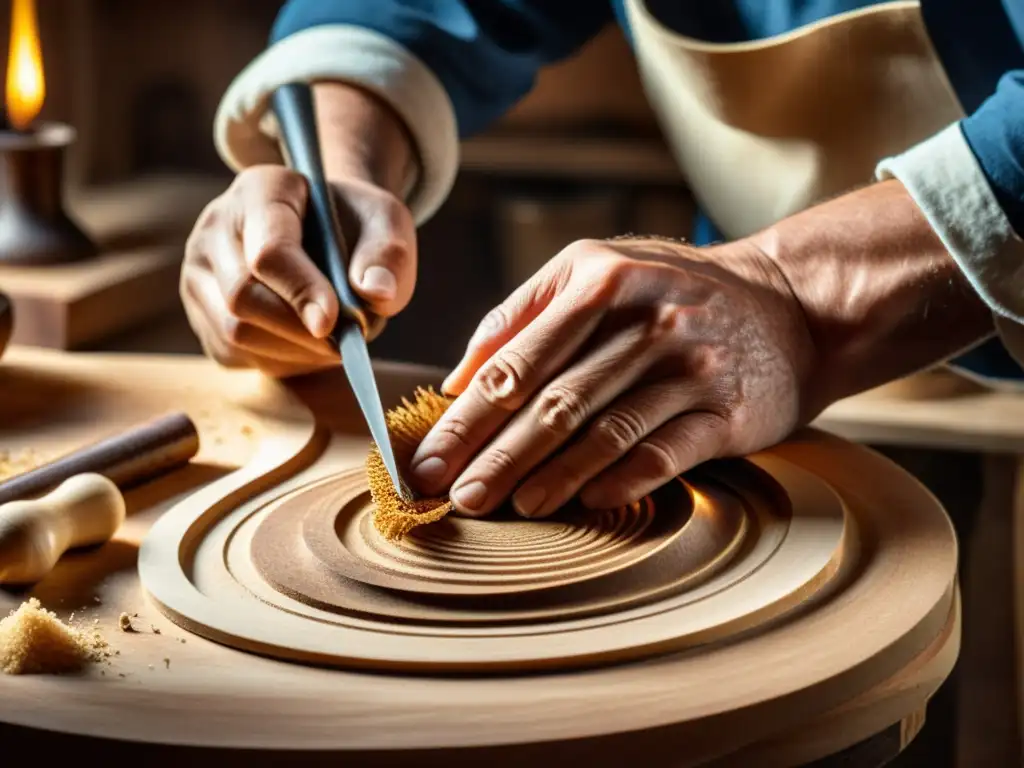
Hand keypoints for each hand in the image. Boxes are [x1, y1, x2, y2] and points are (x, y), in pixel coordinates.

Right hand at [181, 165, 415, 376]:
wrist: (328, 234)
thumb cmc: (356, 226)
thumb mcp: (387, 223)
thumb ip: (389, 254)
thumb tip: (377, 293)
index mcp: (262, 190)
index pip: (270, 249)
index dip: (301, 290)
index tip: (333, 321)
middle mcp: (216, 227)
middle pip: (243, 296)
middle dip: (298, 330)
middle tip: (345, 343)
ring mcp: (200, 270)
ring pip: (233, 331)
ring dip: (293, 351)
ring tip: (334, 343)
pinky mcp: (201, 311)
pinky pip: (233, 353)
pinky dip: (279, 361)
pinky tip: (308, 346)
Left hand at [408, 236, 816, 517]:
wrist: (790, 305)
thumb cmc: (670, 292)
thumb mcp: (598, 271)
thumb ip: (524, 315)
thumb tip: (458, 379)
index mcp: (598, 280)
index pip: (515, 361)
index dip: (466, 418)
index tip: (428, 461)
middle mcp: (645, 319)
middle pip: (553, 401)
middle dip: (496, 455)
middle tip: (456, 497)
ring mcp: (690, 366)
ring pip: (605, 431)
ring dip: (551, 477)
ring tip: (509, 508)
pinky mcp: (728, 412)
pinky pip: (665, 454)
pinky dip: (622, 481)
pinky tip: (585, 503)